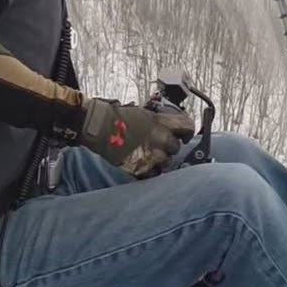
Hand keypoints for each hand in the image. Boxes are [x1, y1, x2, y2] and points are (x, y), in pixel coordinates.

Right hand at [80, 97, 196, 177]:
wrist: (99, 127)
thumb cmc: (118, 117)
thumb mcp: (144, 113)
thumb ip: (160, 122)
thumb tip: (170, 128)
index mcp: (162, 122)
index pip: (188, 127)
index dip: (186, 132)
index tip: (184, 135)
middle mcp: (161, 140)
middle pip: (176, 148)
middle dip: (169, 147)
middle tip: (158, 145)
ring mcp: (152, 156)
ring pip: (166, 163)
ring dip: (159, 160)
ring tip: (146, 154)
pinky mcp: (141, 169)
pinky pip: (153, 174)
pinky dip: (149, 170)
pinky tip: (141, 162)